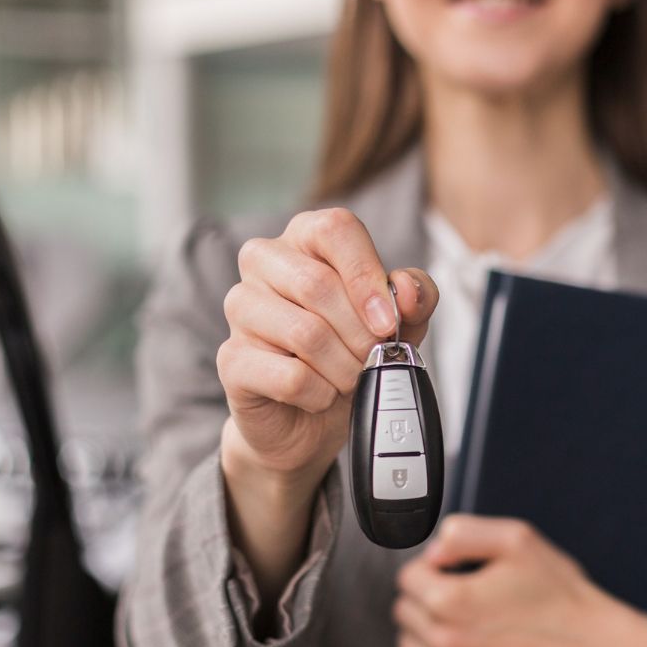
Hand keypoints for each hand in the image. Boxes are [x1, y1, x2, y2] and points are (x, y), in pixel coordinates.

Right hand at [217, 207, 439, 484]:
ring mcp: (241, 308)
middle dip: (360, 333)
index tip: (389, 322)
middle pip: (316, 284)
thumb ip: (416, 297)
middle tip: (374, 358)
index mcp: (305, 237)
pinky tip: (320, 395)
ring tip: (350, 378)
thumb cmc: (352, 352)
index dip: (367, 276)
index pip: (335, 229)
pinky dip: (321, 394)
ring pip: (305, 332)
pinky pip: (290, 376)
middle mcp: (264, 262)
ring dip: (344, 367)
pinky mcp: (231, 359)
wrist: (311, 416)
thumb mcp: (400, 321)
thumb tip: (406, 291)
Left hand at [390, 515, 646, 646]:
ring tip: (463, 626)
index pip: (408, 577)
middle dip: (427, 598)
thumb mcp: (518, 540)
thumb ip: (463, 533)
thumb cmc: (561, 596)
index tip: (458, 573)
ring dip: (424, 632)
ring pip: (405, 645)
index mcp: (453, 600)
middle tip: (466, 598)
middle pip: (403, 610)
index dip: (434, 568)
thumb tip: (432, 552)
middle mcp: (446, 642)